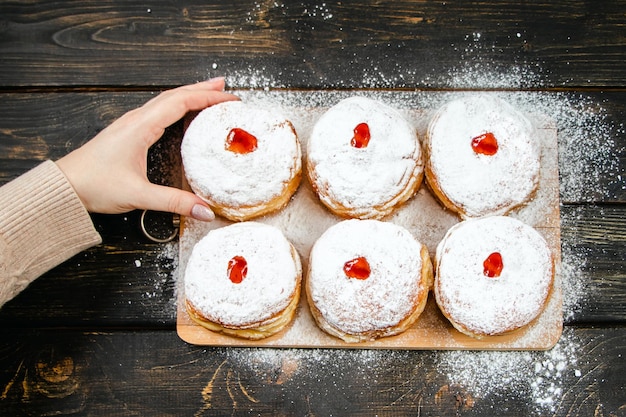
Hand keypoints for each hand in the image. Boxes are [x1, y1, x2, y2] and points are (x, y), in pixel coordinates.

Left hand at [57, 78, 238, 220]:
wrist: (64, 187)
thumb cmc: (94, 185)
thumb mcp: (138, 195)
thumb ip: (174, 202)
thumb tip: (204, 210)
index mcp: (140, 127)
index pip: (181, 102)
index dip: (207, 97)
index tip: (228, 98)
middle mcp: (135, 120)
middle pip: (174, 95)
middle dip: (201, 88)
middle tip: (223, 86)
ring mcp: (130, 124)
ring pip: (164, 100)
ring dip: (188, 94)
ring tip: (207, 93)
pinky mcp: (127, 133)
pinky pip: (156, 110)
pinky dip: (175, 105)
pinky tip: (179, 113)